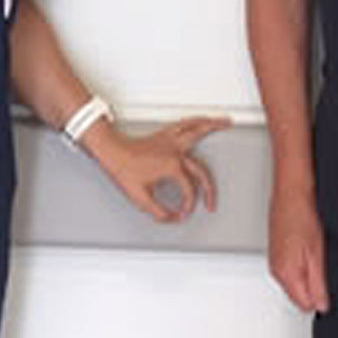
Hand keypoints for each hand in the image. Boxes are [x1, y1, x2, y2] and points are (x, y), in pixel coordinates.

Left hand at [87, 115, 228, 221]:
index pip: (187, 190)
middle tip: (212, 202)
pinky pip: (186, 123)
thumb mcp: (140, 198)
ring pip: (197, 130)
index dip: (187, 206)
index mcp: (171, 167)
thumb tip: (172, 218)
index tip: (181, 214)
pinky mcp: (165, 134)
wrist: (111, 152)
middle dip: (209, 190)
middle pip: (201, 170)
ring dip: (213, 125)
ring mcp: (171, 140)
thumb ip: (158, 212)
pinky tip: (202, 119)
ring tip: (225, 122)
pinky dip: (197, 120)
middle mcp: (175, 152)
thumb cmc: (123, 170)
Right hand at [267, 183, 329, 314]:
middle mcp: (276, 271)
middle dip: (312, 287)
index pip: (305, 305)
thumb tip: (321, 306)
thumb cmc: (303, 216)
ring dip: (306, 274)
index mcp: (286, 274)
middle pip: (298, 295)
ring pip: (294, 283)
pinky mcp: (275, 252)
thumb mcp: (318, 254)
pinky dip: (300, 263)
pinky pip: (289, 269)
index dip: (320, 298)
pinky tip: (306, 246)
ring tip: (313, 252)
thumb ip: (318, 284)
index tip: (327, 284)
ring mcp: (274, 261)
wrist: (290, 193)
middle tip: (321, 264)